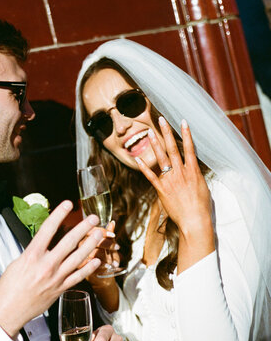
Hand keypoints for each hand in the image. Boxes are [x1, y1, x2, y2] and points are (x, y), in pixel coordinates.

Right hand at [0, 201, 102, 337]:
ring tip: (99, 234)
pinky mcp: (60, 290)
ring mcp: (55, 278)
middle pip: (69, 242)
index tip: (68, 204)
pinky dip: (88, 268)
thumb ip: (33, 252)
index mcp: (32, 255)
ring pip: (78, 258)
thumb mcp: (17, 263)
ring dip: (90, 244)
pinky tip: (96, 260)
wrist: (8, 311)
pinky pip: (78, 277)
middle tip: (93, 218)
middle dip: (83, 228)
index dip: (59, 214)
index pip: (48, 229)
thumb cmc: (9, 288)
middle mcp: (46, 265)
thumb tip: (43, 244)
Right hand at [79, 220, 119, 277]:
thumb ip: (107, 234)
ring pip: (91, 254)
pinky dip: (102, 265)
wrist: (96, 275)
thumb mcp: (105, 243)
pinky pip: (91, 266)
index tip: (113, 235)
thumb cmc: (101, 256)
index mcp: (82, 236)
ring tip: (114, 260)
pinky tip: (109, 266)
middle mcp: (77, 245)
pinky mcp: (79, 268)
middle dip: (106, 244)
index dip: (103, 231)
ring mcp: (76, 257)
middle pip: (91, 241)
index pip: (90, 230)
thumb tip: (112, 223)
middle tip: (117, 247)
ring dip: (105, 256)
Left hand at [136, 117, 211, 233]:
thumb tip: (192, 170)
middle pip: (173, 148)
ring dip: (155, 144)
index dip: (186, 133)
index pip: (189, 148)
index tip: (183, 121)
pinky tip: (137, 159)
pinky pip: (151, 176)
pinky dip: (144, 167)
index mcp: (193, 171)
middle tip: (161, 120)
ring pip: (161, 158)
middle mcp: (181, 172)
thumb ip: (195, 176)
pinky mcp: (161, 189)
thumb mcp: (203, 187)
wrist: (195, 220)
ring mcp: (170, 180)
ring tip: (149, 132)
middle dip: (167, 133)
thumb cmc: (201, 206)